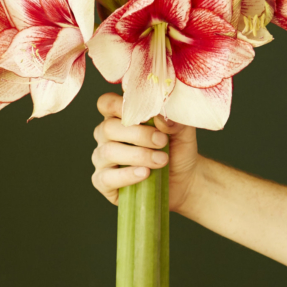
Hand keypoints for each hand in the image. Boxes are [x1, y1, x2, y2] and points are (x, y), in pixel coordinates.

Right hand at [91, 93, 199, 210]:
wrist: (184, 180)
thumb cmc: (177, 151)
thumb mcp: (182, 132)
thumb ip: (174, 120)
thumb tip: (160, 116)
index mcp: (119, 118)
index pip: (106, 104)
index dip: (119, 105)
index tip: (143, 113)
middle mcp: (106, 136)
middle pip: (109, 128)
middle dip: (138, 134)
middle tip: (162, 141)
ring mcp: (102, 159)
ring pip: (109, 152)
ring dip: (138, 155)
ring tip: (161, 160)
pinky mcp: (103, 182)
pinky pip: (107, 178)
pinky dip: (127, 175)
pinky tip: (144, 173)